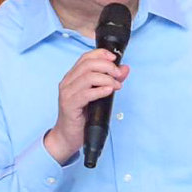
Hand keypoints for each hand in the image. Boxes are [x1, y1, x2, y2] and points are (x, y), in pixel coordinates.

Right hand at [43, 48, 126, 163]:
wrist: (67, 136)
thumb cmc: (82, 116)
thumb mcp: (98, 95)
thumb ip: (110, 80)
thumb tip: (124, 68)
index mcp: (72, 77)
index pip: (85, 57)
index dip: (101, 54)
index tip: (115, 58)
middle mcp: (67, 82)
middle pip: (88, 64)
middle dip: (108, 66)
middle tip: (119, 75)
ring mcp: (67, 93)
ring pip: (88, 77)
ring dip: (107, 79)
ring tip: (116, 86)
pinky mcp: (70, 105)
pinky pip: (86, 93)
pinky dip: (100, 90)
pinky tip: (109, 91)